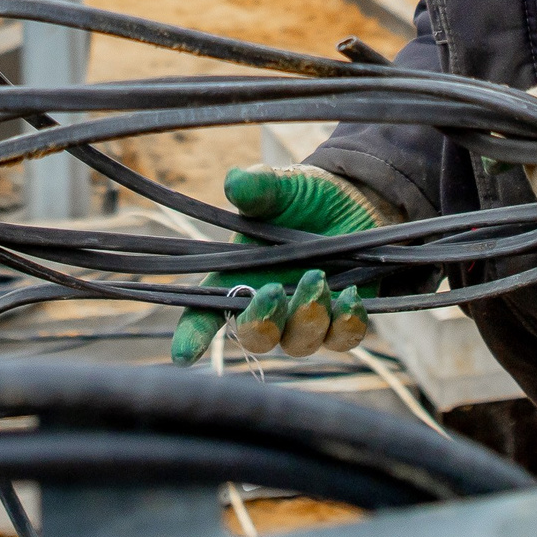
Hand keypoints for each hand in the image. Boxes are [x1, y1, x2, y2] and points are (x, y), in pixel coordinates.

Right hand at [170, 165, 381, 364]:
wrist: (354, 201)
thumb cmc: (303, 198)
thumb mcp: (281, 187)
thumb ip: (258, 188)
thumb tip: (235, 183)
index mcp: (237, 278)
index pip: (206, 313)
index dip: (192, 336)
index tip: (182, 354)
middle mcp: (268, 307)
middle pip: (255, 337)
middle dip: (261, 322)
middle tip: (272, 291)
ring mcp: (304, 319)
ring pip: (298, 342)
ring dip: (306, 316)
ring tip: (317, 279)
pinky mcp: (342, 321)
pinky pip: (342, 338)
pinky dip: (346, 323)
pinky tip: (352, 297)